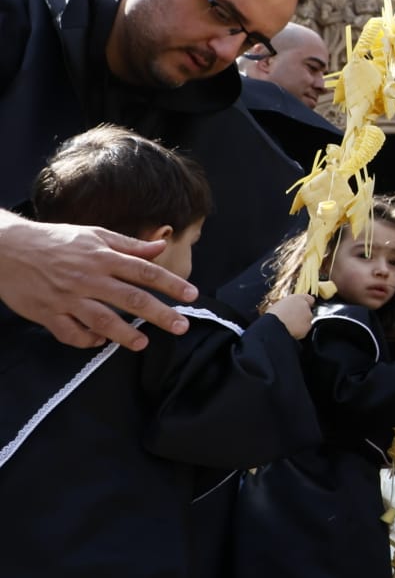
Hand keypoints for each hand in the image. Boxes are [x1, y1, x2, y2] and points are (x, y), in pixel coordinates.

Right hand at [0, 212, 197, 349]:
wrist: (7, 248)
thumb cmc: (55, 240)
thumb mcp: (93, 235)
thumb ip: (129, 245)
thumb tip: (160, 246)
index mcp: (102, 257)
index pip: (144, 271)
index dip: (171, 283)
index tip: (192, 295)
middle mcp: (88, 278)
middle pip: (131, 299)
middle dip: (160, 314)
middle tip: (181, 326)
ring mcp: (68, 298)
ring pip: (102, 320)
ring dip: (126, 334)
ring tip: (143, 343)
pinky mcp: (48, 314)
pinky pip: (70, 333)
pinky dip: (87, 340)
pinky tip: (100, 342)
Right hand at [265, 293, 316, 339]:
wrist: (274, 327)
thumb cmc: (272, 315)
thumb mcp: (278, 304)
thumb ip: (287, 304)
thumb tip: (286, 308)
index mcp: (298, 298)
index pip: (309, 299)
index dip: (305, 304)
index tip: (300, 307)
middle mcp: (305, 306)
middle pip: (307, 310)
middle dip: (301, 314)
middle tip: (291, 318)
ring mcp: (308, 316)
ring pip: (307, 320)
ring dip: (301, 322)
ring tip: (289, 325)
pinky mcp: (308, 326)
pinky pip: (306, 329)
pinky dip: (301, 330)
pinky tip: (291, 331)